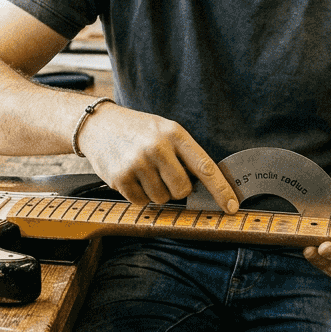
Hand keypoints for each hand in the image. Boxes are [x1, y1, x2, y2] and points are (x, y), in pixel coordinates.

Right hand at [75, 102, 239, 212]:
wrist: (98, 124)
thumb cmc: (138, 130)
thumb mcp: (164, 130)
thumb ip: (184, 154)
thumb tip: (204, 188)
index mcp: (175, 134)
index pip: (205, 167)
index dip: (221, 190)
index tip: (232, 206)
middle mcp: (157, 147)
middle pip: (182, 190)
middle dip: (176, 189)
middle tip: (164, 175)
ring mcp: (138, 163)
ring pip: (161, 199)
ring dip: (155, 192)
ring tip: (143, 172)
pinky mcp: (120, 177)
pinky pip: (141, 202)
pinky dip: (138, 195)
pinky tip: (131, 177)